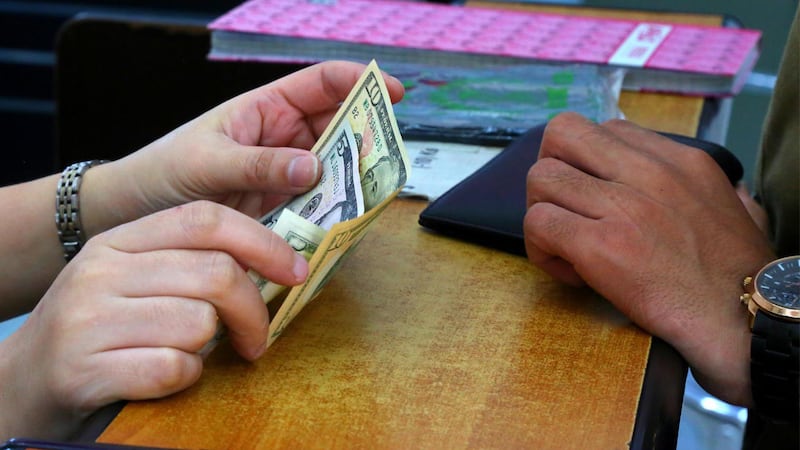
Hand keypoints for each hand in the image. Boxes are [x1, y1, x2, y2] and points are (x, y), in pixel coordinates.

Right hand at [0, 201, 305, 438]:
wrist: (24, 379)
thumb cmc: (100, 328)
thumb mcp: (134, 278)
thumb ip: (188, 261)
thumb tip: (276, 262)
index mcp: (120, 239)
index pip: (206, 219)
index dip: (263, 242)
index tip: (296, 270)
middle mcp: (101, 270)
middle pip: (216, 273)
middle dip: (254, 312)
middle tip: (257, 339)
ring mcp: (89, 318)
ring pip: (199, 323)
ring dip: (210, 348)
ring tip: (188, 355)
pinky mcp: (84, 367)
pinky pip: (173, 368)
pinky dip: (185, 378)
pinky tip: (165, 377)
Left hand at [81, 60, 404, 235]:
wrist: (134, 215)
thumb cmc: (164, 172)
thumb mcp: (208, 162)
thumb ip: (259, 164)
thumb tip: (313, 165)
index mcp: (266, 109)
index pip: (321, 85)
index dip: (359, 83)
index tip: (392, 93)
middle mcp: (282, 139)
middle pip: (339, 129)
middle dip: (366, 138)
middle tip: (386, 157)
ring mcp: (285, 176)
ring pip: (334, 171)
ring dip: (354, 180)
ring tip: (370, 192)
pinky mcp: (282, 210)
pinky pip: (317, 206)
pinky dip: (334, 213)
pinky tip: (346, 221)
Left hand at [523, 112, 774, 405]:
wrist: (748, 321)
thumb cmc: (742, 275)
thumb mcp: (738, 208)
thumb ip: (712, 189)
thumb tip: (715, 189)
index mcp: (679, 159)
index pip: (606, 130)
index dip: (588, 163)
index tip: (598, 199)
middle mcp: (647, 172)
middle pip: (562, 133)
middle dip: (551, 171)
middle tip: (564, 211)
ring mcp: (621, 206)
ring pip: (540, 177)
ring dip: (542, 214)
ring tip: (567, 249)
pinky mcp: (599, 245)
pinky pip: (538, 223)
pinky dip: (542, 250)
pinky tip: (572, 273)